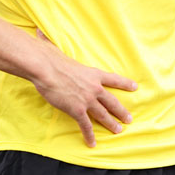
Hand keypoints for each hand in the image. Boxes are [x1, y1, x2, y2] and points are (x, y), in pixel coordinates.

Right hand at [31, 30, 136, 146]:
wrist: (47, 70)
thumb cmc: (50, 59)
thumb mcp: (57, 50)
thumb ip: (52, 43)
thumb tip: (39, 31)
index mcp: (93, 74)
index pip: (114, 79)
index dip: (125, 84)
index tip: (135, 87)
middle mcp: (94, 88)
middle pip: (112, 102)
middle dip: (122, 111)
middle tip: (129, 119)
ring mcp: (87, 100)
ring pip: (103, 115)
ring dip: (111, 124)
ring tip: (118, 131)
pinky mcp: (77, 110)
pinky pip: (85, 125)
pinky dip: (89, 135)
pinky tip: (92, 143)